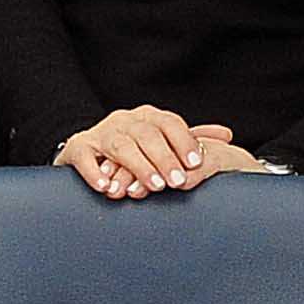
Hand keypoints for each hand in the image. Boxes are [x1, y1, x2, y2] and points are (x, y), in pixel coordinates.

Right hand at [55, 107, 237, 199]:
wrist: (87, 149)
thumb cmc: (134, 149)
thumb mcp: (162, 140)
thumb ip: (190, 139)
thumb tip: (225, 136)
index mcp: (148, 116)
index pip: (169, 123)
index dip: (184, 142)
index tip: (197, 164)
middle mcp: (124, 120)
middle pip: (146, 134)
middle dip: (164, 158)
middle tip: (178, 182)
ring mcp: (100, 133)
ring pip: (120, 145)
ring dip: (137, 166)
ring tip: (152, 186)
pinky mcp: (77, 149)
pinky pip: (84, 158)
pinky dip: (95, 173)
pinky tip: (107, 188)